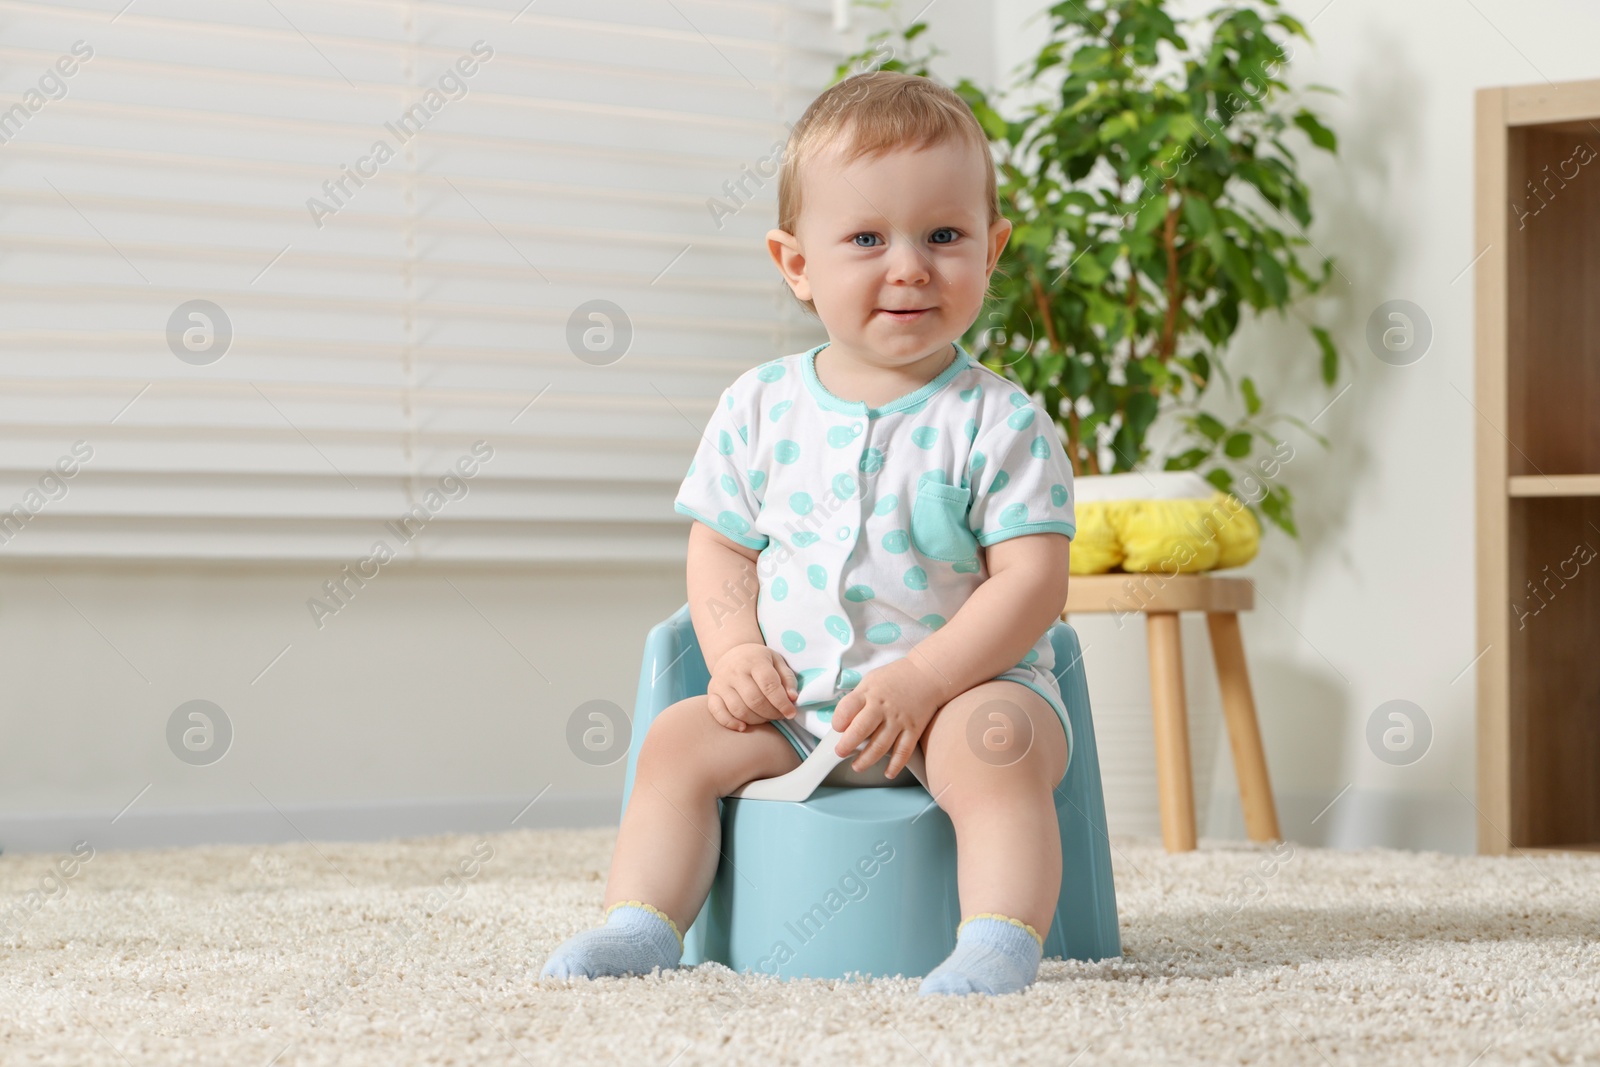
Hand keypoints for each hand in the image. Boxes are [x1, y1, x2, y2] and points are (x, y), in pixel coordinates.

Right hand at [706, 643, 798, 731]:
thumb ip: (788, 679)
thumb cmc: (759, 660)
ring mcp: (721, 682)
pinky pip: (717, 712)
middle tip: (779, 716)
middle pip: (754, 700)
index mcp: (754, 661)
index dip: (782, 703)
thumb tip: (792, 698)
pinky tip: (743, 727)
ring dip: (756, 720)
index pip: (769, 685)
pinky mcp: (712, 692)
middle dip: (771, 713)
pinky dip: (730, 723)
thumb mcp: (777, 661)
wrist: (732, 653)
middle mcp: (735, 671)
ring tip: (766, 718)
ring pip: (739, 710)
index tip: (791, 713)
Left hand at [830, 656, 948, 777]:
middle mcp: (883, 708)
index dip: (838, 720)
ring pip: (880, 746)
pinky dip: (895, 765)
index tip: (837, 729)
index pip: (847, 708)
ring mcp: (899, 720)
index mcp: (869, 693)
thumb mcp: (871, 680)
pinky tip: (888, 773)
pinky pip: (903, 751)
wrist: (927, 674)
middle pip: (861, 730)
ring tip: (857, 766)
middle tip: (840, 752)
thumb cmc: (895, 678)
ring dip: (866, 760)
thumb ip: (857, 699)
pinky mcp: (913, 730)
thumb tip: (843, 721)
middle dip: (847, 745)